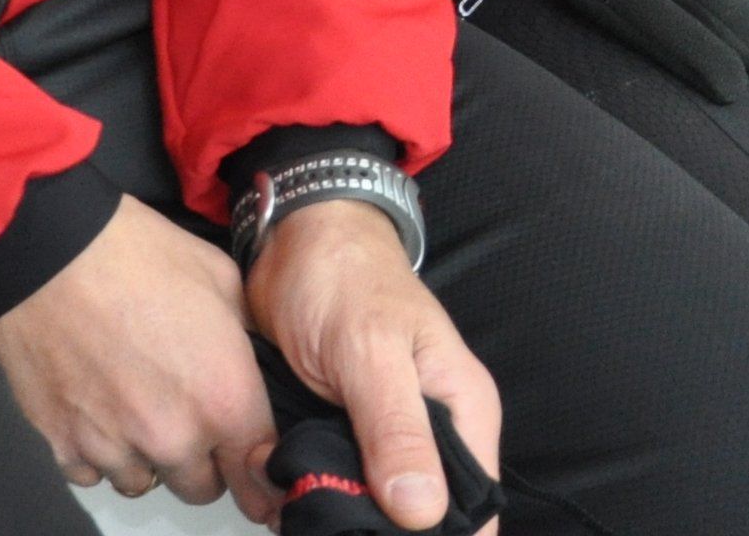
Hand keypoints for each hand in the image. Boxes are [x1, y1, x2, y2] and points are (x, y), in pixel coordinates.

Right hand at [0, 194, 274, 512]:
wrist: (50, 249)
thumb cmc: (136, 254)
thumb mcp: (220, 278)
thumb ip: (243, 336)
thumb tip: (245, 361)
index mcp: (224, 400)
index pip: (256, 470)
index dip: (254, 461)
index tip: (245, 456)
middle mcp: (173, 438)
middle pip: (200, 487)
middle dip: (199, 457)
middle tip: (183, 412)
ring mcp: (115, 447)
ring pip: (143, 482)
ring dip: (144, 455)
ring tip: (132, 404)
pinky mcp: (63, 444)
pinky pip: (90, 473)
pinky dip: (95, 451)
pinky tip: (95, 409)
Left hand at [242, 202, 499, 532]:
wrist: (295, 241)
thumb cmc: (344, 278)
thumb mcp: (370, 351)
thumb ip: (396, 428)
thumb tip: (422, 513)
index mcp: (462, 413)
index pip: (473, 511)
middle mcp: (432, 435)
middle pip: (419, 521)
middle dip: (369, 530)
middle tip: (312, 509)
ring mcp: (385, 441)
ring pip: (368, 510)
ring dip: (326, 511)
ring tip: (288, 496)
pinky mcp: (342, 439)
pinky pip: (329, 487)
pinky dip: (301, 493)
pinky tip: (275, 487)